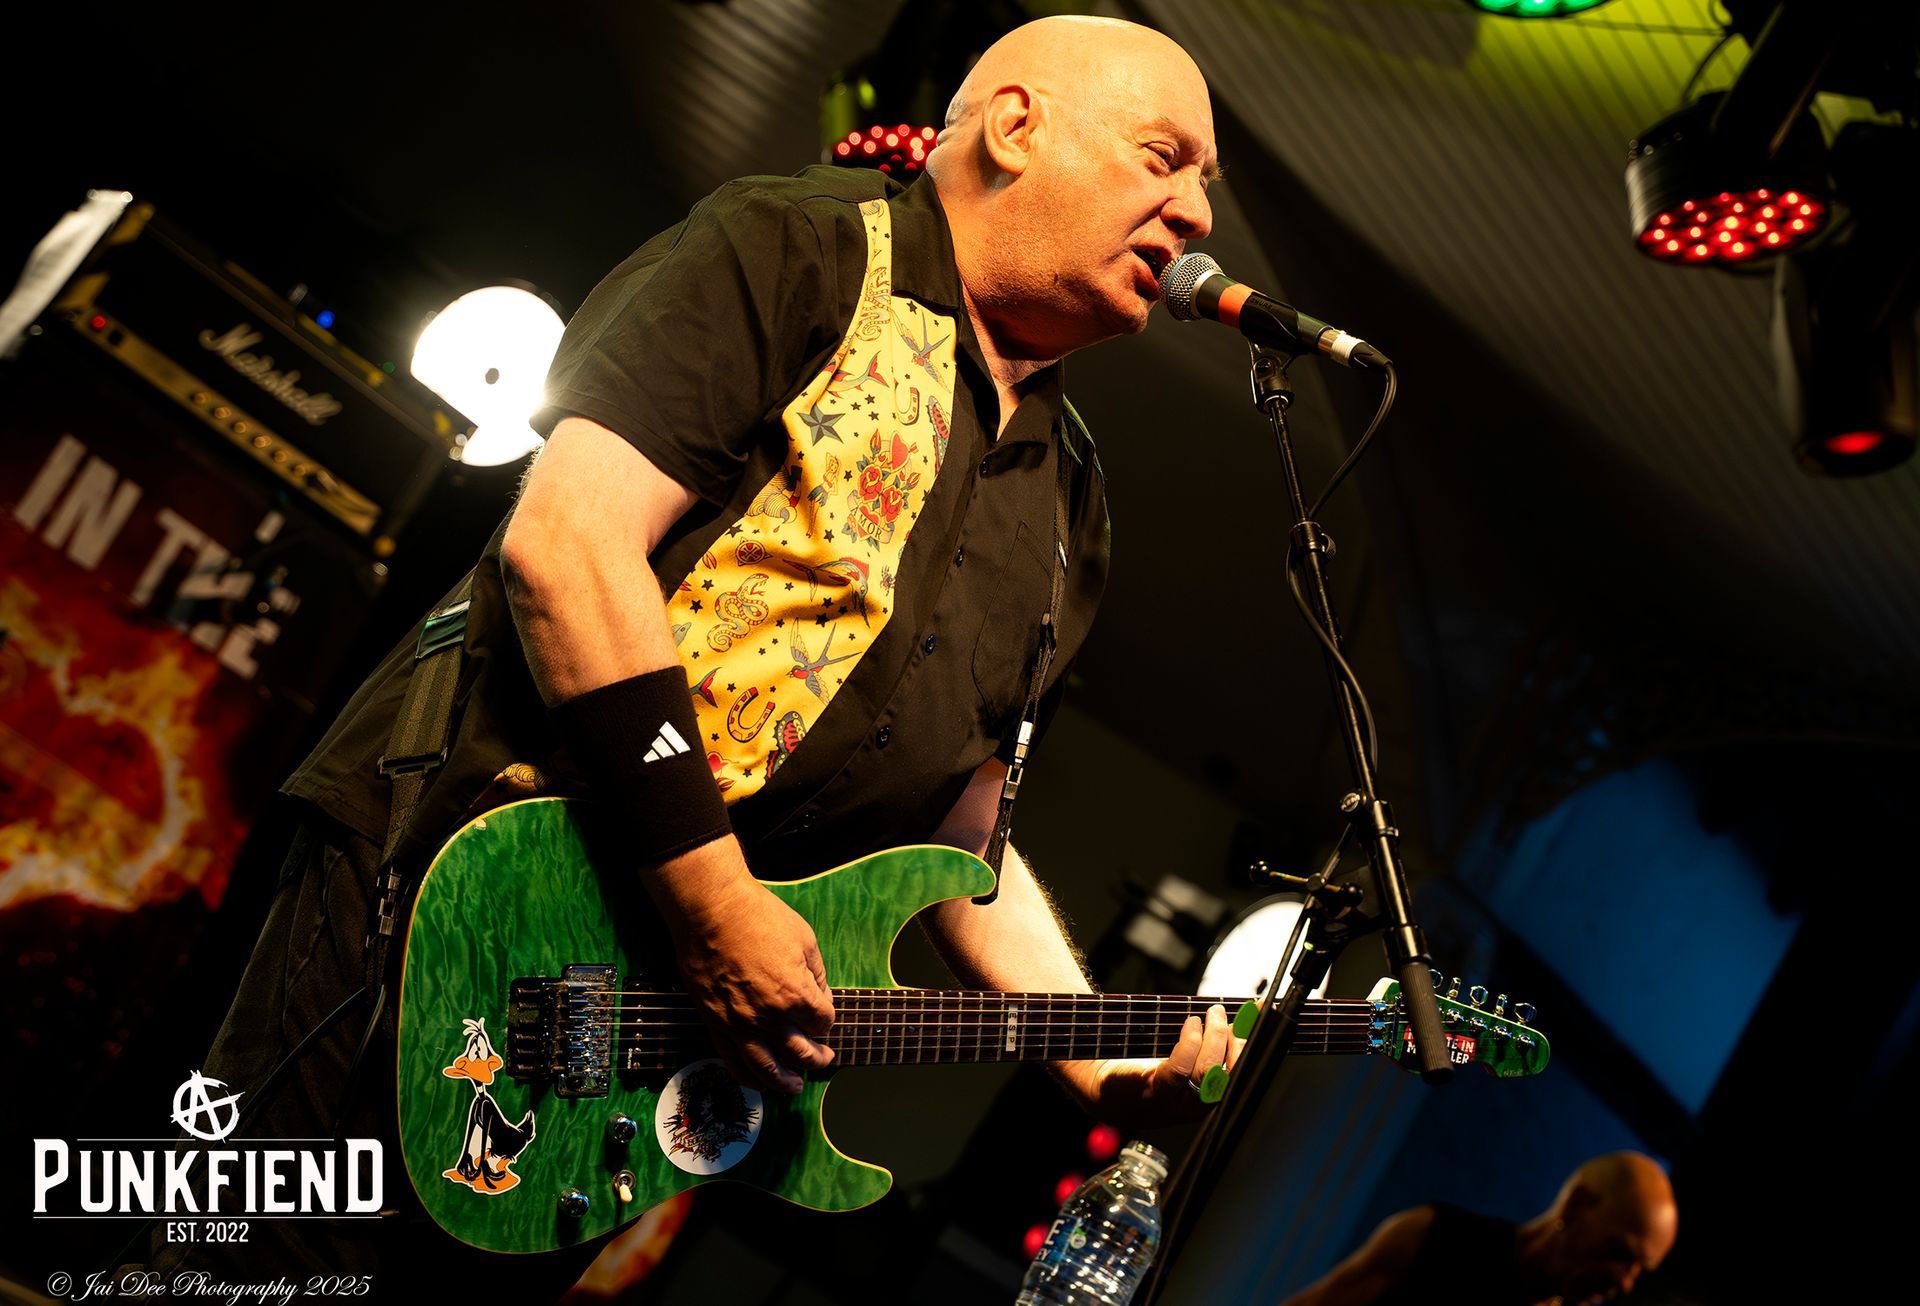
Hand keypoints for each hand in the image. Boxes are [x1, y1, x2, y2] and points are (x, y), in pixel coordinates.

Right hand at [646, 839, 835, 1093]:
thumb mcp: (805, 939)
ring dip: (785, 1082)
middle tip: (824, 1059)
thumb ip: (817, 973)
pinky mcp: (716, 1024)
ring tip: (795, 1087)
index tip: (823, 1010)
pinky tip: (758, 1083)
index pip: (823, 1022)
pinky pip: (733, 1061)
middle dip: (817, 1058)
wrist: (712, 911)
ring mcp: (741, 1024)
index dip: (826, 1018)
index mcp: (798, 995)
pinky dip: (747, 1077)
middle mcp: (771, 1017)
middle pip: (802, 1053)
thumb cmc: (760, 918)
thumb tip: (820, 994)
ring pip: (767, 1069)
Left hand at [1071, 1004, 1244, 1127]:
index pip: (1241, 1073)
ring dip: (1213, 1038)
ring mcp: (1176, 1103)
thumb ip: (1211, 1038)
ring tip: (1210, 1014)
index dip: (1253, 1044)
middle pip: (1229, 1076)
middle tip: (1223, 1014)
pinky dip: (1189, 1044)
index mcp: (1208, 1096)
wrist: (1102, 1086)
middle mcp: (1197, 1106)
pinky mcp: (1155, 1092)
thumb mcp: (1186, 1054)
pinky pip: (1180, 1070)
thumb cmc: (1147, 1067)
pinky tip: (1190, 1025)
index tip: (1260, 1016)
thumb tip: (1245, 1010)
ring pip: (1207, 1073)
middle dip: (1234, 1042)